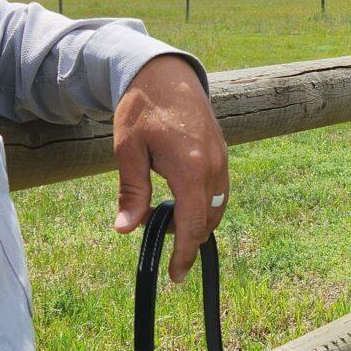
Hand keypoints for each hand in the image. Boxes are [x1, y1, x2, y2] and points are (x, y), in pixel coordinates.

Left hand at [112, 54, 228, 281]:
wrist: (165, 74)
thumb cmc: (142, 109)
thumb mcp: (128, 151)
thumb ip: (132, 192)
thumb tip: (126, 231)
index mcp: (191, 169)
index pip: (192, 226)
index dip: (183, 255)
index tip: (175, 276)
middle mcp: (214, 168)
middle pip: (207, 222)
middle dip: (186, 240)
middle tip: (157, 239)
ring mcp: (222, 160)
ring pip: (217, 209)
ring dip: (196, 223)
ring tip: (166, 217)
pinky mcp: (224, 154)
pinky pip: (220, 192)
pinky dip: (204, 206)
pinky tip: (181, 199)